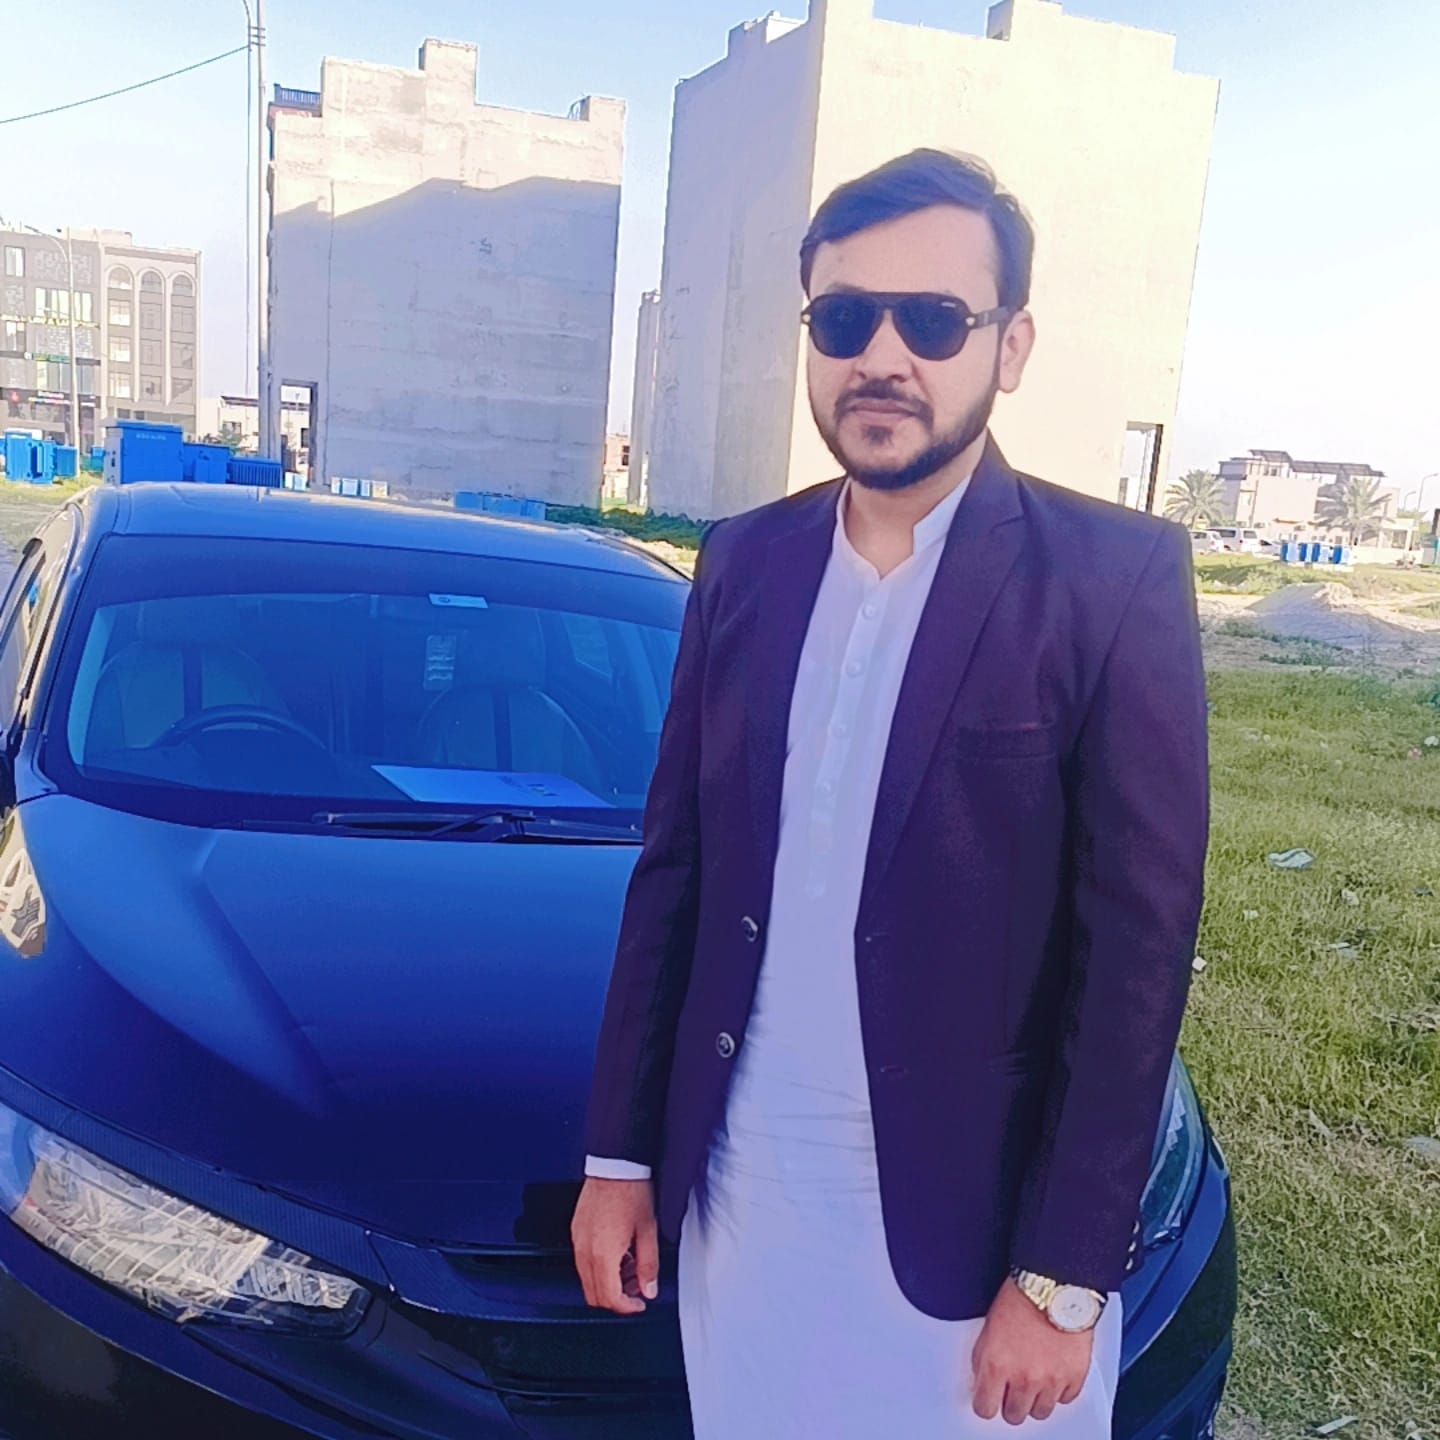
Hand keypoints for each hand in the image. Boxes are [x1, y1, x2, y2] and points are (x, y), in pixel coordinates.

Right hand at [571, 1176, 659, 1314]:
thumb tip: (649, 1288)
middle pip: (594, 1294)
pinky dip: (598, 1266)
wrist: (615, 1165)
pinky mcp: (576, 1230)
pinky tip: (617, 1252)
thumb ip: (648, 1265)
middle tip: (636, 1287)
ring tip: (630, 1267)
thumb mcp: (648, 1230)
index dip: (626, 1308)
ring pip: (586, 1279)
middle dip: (616, 1298)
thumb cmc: (631, 1191)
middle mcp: (585, 1250)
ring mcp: (578, 1240)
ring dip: (607, 1282)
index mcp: (603, 1254)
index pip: (609, 1298)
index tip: (639, 1304)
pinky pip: (582, 1260)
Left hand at [969, 1277, 1093, 1423]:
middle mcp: (1024, 1378)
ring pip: (1040, 1412)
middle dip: (1010, 1403)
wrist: (1055, 1283)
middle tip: (1012, 1388)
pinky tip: (1053, 1371)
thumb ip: (985, 1360)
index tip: (988, 1398)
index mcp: (996, 1365)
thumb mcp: (989, 1328)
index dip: (986, 1402)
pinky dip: (1059, 1389)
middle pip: (1014, 1415)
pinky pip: (1064, 1399)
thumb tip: (983, 1380)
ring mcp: (1051, 1381)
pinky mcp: (1074, 1378)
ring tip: (1034, 1378)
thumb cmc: (1021, 1296)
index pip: (985, 1408)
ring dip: (1036, 1399)